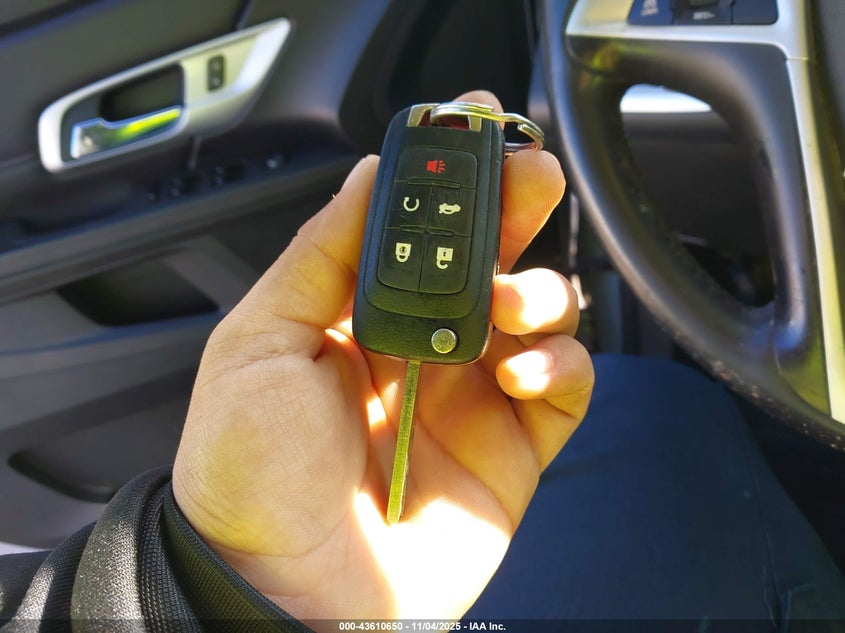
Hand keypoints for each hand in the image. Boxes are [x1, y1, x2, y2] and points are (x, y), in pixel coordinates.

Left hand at [172, 91, 593, 623]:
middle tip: (531, 174)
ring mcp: (470, 396)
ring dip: (539, 290)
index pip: (421, 231)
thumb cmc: (250, 472)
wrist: (281, 588)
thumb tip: (371, 177)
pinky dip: (560, 365)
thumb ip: (321, 255)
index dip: (451, 181)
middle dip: (515, 207)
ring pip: (539, 313)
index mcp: (361, 314)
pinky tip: (521, 370)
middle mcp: (422, 346)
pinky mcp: (511, 449)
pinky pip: (563, 388)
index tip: (473, 135)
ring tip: (507, 304)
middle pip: (490, 257)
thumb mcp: (258, 343)